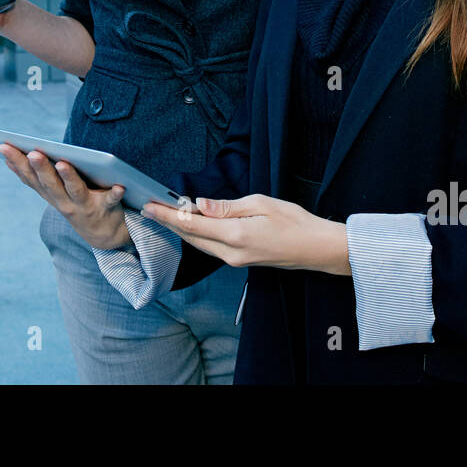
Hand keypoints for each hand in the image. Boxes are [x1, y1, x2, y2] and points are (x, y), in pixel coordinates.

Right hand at [0, 143, 131, 250]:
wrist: (104, 234)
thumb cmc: (77, 203)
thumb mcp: (53, 192)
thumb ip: (35, 176)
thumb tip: (7, 157)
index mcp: (50, 195)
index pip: (30, 178)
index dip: (17, 163)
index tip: (3, 146)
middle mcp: (64, 203)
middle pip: (51, 184)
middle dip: (41, 167)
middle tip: (32, 152)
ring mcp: (85, 207)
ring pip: (75, 191)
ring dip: (69, 177)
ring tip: (63, 164)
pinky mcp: (107, 209)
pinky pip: (111, 200)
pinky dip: (114, 194)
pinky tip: (119, 186)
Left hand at [141, 194, 349, 274]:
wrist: (316, 248)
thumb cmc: (294, 222)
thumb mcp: (261, 204)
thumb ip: (227, 206)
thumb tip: (200, 204)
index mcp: (235, 236)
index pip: (192, 224)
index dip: (168, 215)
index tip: (149, 206)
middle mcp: (231, 253)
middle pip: (191, 237)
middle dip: (169, 223)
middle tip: (150, 208)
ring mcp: (235, 260)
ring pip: (200, 244)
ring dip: (181, 230)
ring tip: (165, 215)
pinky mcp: (241, 261)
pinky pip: (211, 248)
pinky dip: (198, 235)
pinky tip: (193, 225)